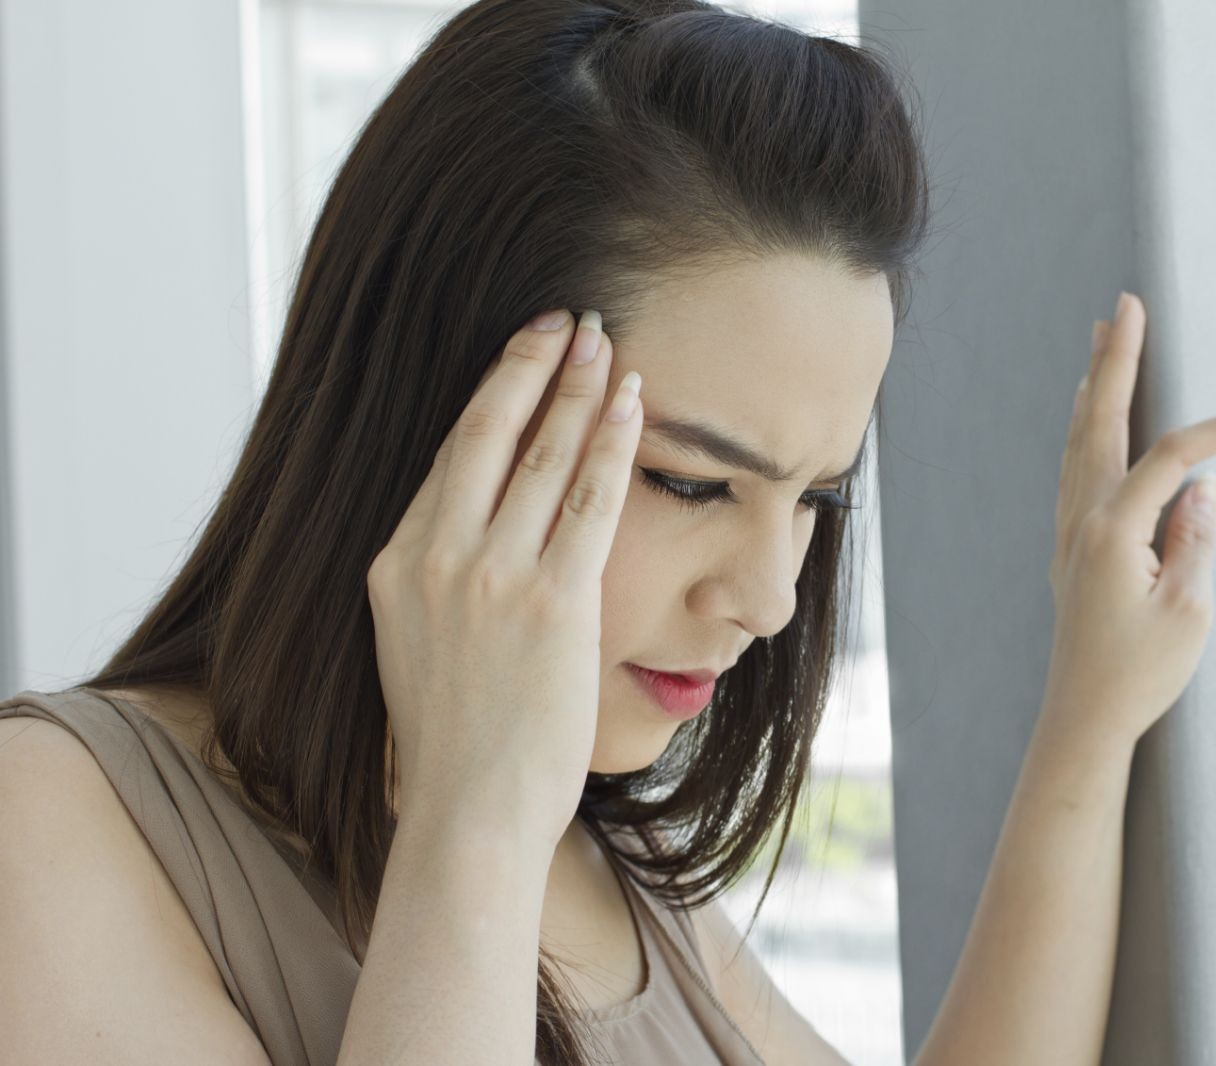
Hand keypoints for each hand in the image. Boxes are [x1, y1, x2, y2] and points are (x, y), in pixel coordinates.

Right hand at [364, 309, 642, 839]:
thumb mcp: (415, 645)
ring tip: (604, 343)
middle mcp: (437, 557)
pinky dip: (612, 444)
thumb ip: (435, 581)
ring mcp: (492, 577)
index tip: (522, 355)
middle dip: (533, 366)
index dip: (493, 395)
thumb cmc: (454, 741)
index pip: (453, 457)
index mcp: (396, 564)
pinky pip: (590, 502)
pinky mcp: (552, 603)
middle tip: (566, 317)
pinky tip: (630, 402)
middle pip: (490, 435)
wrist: (470, 812)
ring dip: (579, 390)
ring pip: (545, 457)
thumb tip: (472, 535)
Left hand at [1045, 292, 1215, 747]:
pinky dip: (1082, 433)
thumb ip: (1197, 539)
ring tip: (1099, 340)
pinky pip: (1073, 471)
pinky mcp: (1072, 550)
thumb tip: (1202, 488)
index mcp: (1114, 530)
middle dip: (1116, 359)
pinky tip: (1086, 420)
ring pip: (1079, 442)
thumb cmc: (1140, 672)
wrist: (1083, 718)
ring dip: (1093, 387)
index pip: (1172, 456)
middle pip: (1100, 421)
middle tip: (1124, 305)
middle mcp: (1083, 520)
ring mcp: (1071, 533)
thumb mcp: (1189, 609)